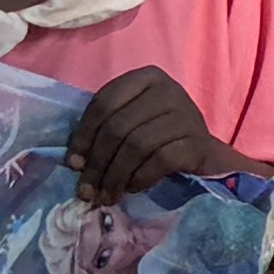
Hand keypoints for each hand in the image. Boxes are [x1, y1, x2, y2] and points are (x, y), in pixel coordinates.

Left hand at [71, 64, 252, 201]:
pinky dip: (141, 177)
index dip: (84, 136)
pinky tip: (133, 188)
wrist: (201, 153)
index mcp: (146, 78)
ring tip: (107, 195)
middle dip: (97, 163)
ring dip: (115, 176)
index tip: (73, 164)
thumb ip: (106, 130)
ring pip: (137, 144)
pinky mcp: (198, 142)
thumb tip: (75, 162)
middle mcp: (168, 90)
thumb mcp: (131, 122)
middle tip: (87, 190)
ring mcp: (186, 114)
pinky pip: (160, 160)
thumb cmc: (158, 137)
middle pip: (118, 126)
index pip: (104, 103)